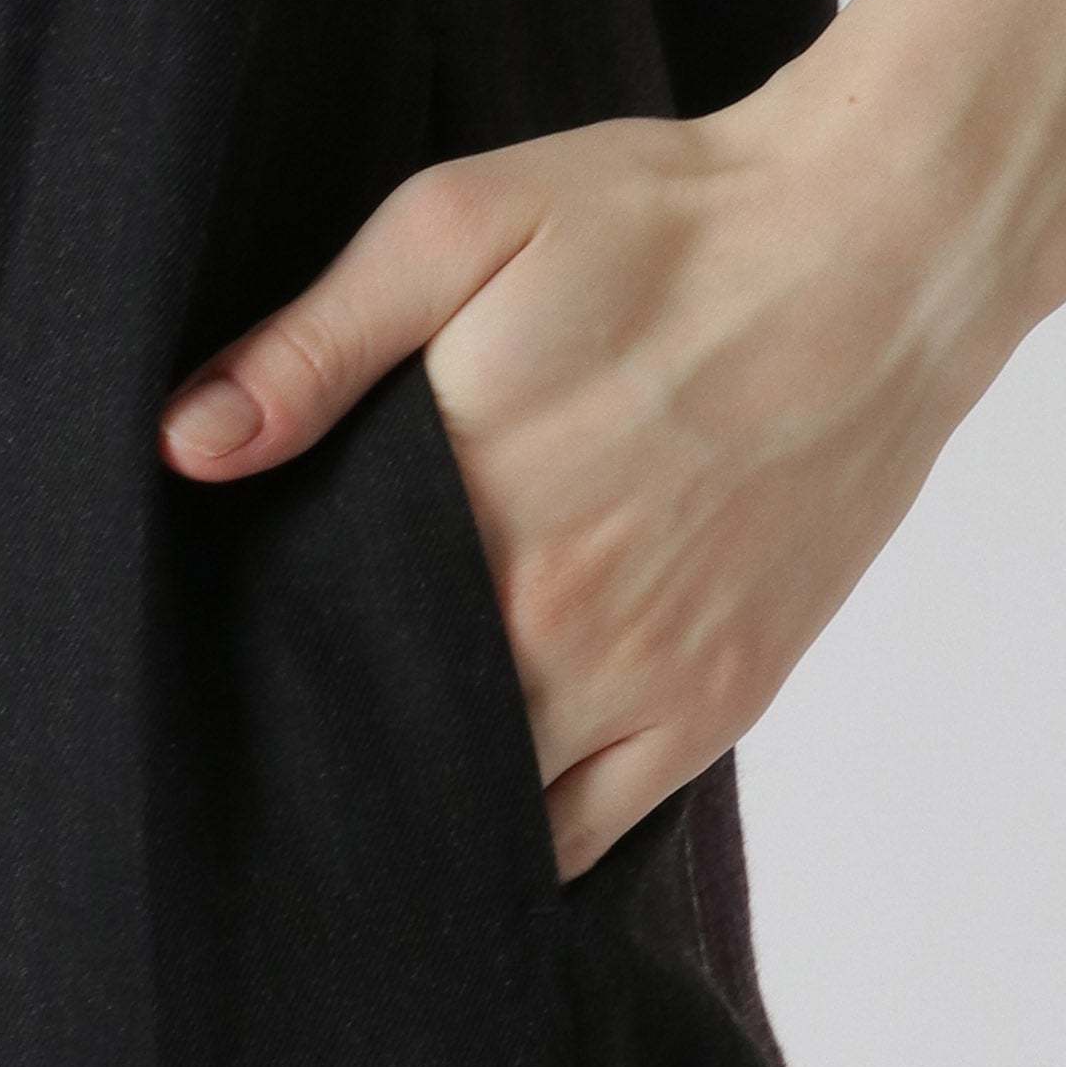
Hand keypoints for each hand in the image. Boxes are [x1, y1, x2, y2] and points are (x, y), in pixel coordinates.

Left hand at [158, 95, 995, 881]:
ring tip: (379, 766)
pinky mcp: (715, 704)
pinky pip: (593, 831)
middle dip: (332, 738)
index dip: (263, 666)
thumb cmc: (667, 229)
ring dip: (420, 797)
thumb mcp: (465, 227)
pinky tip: (484, 805)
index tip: (233, 666)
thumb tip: (191, 445)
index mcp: (469, 505)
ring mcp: (641, 678)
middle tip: (291, 724)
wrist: (874, 255)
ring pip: (485, 807)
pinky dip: (524, 839)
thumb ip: (321, 344)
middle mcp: (550, 621)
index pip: (315, 644)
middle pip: (391, 736)